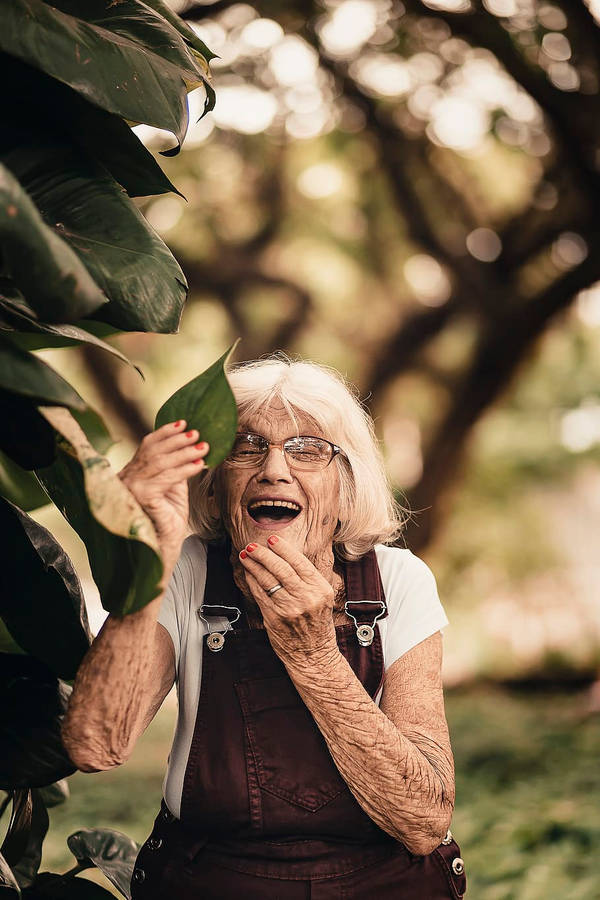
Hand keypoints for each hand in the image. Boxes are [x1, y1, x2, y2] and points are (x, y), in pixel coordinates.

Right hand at [118, 420, 208, 570]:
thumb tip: (190, 444)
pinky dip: (185, 468)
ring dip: (185, 452)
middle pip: (153, 451)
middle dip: (178, 440)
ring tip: (204, 446)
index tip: (183, 422)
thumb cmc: (167, 520)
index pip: (146, 446)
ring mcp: (131, 488)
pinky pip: (167, 478)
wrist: (161, 549)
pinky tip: (200, 464)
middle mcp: (125, 478)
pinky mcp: (141, 497)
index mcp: (130, 473)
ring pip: (161, 462)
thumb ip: (174, 468)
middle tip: (198, 433)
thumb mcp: (172, 488)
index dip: (165, 433)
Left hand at [238, 535, 338, 662]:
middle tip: (253, 545)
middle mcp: (306, 598)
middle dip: (264, 554)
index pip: (300, 563)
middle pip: (281, 569)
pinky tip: (248, 573)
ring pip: (267, 580)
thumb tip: (284, 555)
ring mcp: (289, 609)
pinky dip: (252, 581)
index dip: (283, 549)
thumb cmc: (317, 624)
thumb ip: (308, 579)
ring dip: (254, 565)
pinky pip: (260, 594)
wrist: (314, 654)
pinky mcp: (274, 619)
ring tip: (246, 555)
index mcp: (320, 589)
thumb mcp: (323, 598)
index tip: (272, 539)